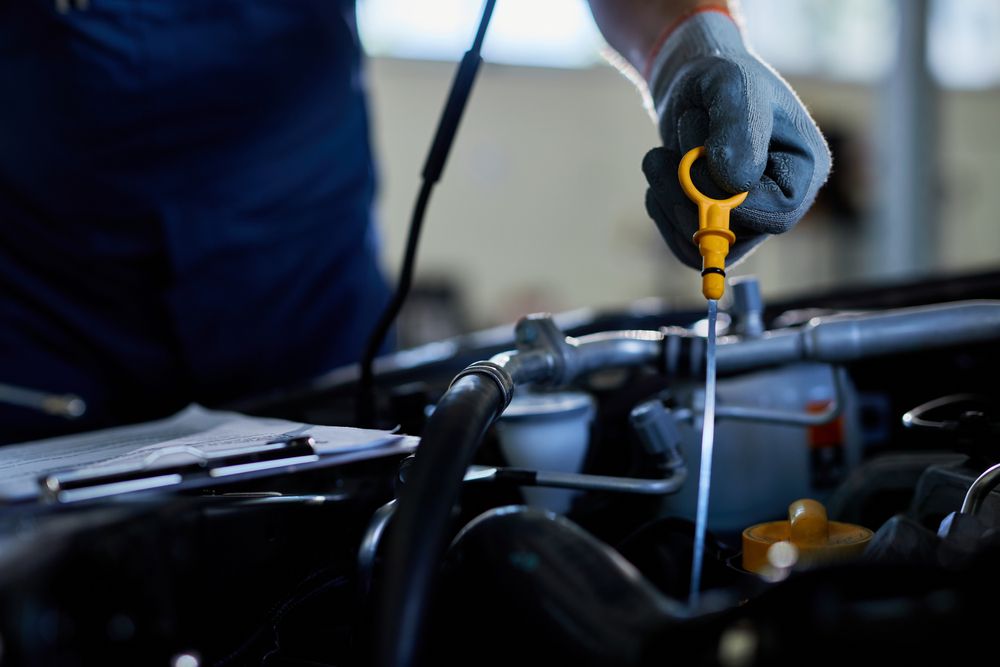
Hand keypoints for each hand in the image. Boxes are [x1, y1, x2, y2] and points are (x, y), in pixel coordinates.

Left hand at [642, 10, 831, 269]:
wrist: (693, 84)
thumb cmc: (722, 77)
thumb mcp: (732, 86)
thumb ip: (739, 127)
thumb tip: (735, 183)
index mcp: (805, 169)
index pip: (779, 214)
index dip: (733, 200)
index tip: (701, 156)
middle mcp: (781, 201)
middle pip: (736, 233)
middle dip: (689, 194)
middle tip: (664, 153)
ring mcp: (747, 218)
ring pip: (703, 243)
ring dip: (669, 199)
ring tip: (660, 156)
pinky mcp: (715, 225)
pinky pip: (683, 245)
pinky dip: (661, 209)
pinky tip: (659, 175)